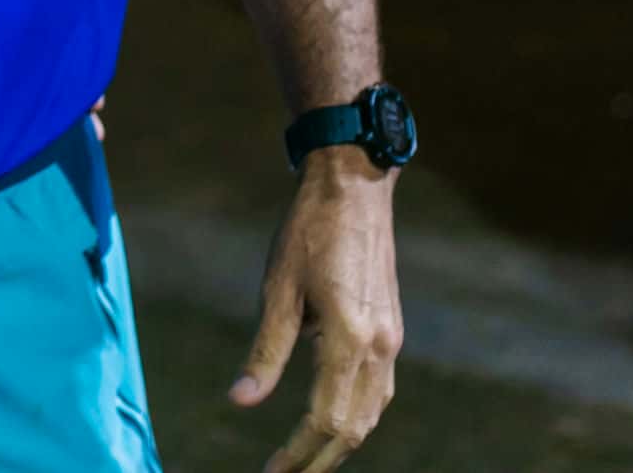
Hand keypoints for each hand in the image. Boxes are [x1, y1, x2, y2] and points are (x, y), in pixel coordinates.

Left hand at [232, 152, 401, 472]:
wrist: (355, 187)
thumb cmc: (309, 230)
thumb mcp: (277, 289)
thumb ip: (264, 351)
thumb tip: (241, 401)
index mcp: (350, 340)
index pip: (325, 421)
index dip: (298, 454)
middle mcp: (379, 348)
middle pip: (354, 428)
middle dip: (319, 460)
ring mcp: (391, 341)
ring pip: (371, 414)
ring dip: (339, 444)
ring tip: (304, 460)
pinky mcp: (391, 331)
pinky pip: (378, 392)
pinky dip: (355, 417)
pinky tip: (332, 422)